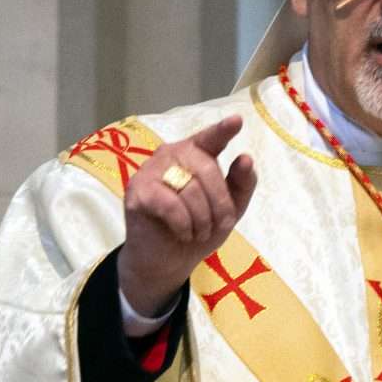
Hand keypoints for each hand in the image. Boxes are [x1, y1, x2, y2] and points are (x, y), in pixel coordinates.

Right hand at [118, 117, 257, 316]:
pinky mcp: (136, 192)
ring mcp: (149, 171)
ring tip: (198, 231)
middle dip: (220, 203)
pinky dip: (184, 224)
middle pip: (207, 168)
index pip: (210, 139)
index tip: (236, 120)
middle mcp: (170, 155)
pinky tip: (183, 233)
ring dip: (203, 219)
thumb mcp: (230, 208)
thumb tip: (245, 158)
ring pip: (190, 188)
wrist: (168, 260)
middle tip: (220, 225)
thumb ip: (241, 183)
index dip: (223, 130)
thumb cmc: (199, 228)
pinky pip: (171, 204)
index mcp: (195, 154)